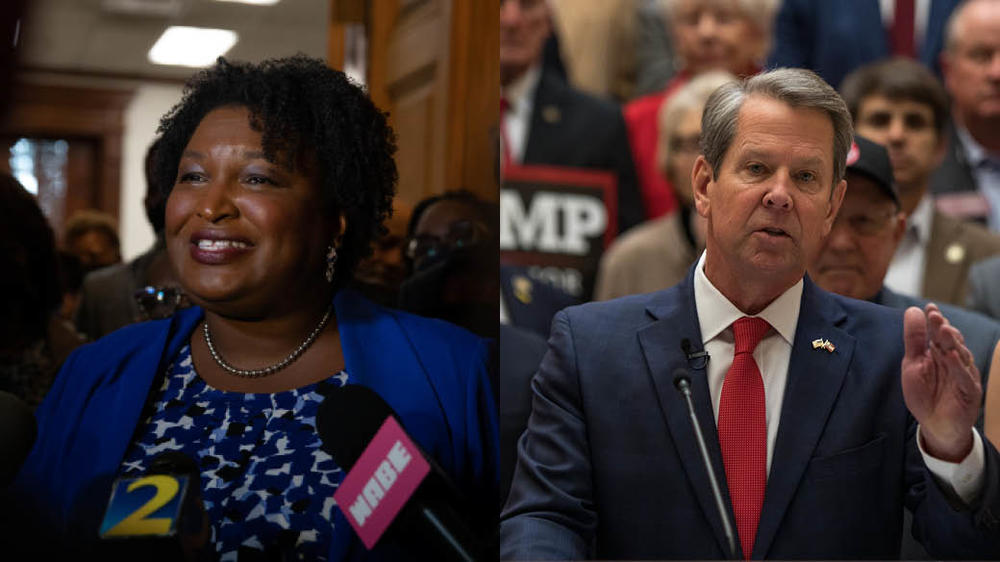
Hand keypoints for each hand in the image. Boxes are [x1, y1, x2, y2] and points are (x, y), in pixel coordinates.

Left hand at [901, 304, 980, 461]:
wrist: (935, 425)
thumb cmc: (924, 394)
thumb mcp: (913, 364)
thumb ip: (914, 339)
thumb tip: (913, 310)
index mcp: (940, 353)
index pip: (938, 333)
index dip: (935, 321)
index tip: (929, 307)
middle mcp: (954, 361)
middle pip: (950, 341)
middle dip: (943, 328)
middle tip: (935, 316)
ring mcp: (964, 375)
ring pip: (961, 356)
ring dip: (953, 343)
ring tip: (944, 330)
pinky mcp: (969, 392)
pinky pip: (965, 377)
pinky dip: (959, 367)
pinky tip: (952, 356)